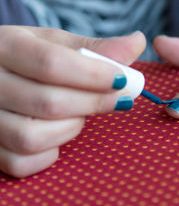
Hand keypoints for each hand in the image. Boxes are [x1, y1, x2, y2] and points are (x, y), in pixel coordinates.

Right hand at [0, 26, 144, 176]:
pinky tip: (57, 134)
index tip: (123, 80)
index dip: (95, 75)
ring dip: (70, 128)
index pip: (52, 63)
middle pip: (48, 103)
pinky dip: (49, 153)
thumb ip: (95, 48)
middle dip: (94, 103)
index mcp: (4, 46)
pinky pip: (21, 163)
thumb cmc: (29, 58)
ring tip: (80, 114)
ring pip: (32, 137)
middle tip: (118, 99)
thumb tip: (138, 42)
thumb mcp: (55, 44)